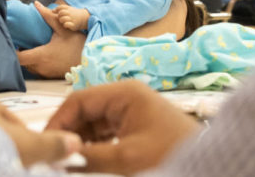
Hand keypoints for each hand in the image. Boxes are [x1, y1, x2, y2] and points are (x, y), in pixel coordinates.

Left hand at [17, 1, 85, 77]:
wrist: (89, 61)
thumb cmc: (76, 45)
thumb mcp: (63, 29)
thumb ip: (48, 17)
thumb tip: (37, 4)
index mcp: (41, 56)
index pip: (19, 58)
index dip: (14, 51)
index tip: (16, 43)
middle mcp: (41, 67)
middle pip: (23, 62)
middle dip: (22, 53)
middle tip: (23, 42)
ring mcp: (45, 73)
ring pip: (30, 67)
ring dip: (29, 58)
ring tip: (32, 46)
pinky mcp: (50, 76)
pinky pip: (38, 70)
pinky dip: (36, 63)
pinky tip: (42, 54)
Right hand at [46, 81, 200, 174]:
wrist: (209, 163)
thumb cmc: (169, 152)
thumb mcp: (126, 158)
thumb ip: (89, 157)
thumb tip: (59, 158)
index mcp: (123, 92)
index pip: (78, 100)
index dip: (59, 122)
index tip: (45, 145)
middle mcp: (125, 95)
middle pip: (84, 110)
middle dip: (69, 133)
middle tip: (54, 156)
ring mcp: (131, 109)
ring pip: (93, 122)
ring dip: (81, 141)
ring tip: (67, 161)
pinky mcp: (136, 124)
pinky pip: (106, 131)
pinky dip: (94, 145)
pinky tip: (85, 160)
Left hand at [56, 4, 89, 30]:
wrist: (84, 19)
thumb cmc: (74, 14)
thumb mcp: (69, 9)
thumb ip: (61, 9)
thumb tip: (52, 11)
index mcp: (69, 9)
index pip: (61, 7)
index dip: (56, 9)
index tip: (55, 12)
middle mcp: (71, 13)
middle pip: (61, 13)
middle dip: (59, 16)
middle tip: (61, 18)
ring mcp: (72, 19)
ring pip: (62, 19)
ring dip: (61, 21)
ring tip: (64, 22)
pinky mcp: (73, 25)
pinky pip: (66, 25)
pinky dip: (65, 25)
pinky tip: (67, 25)